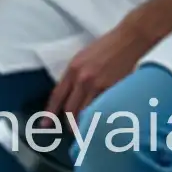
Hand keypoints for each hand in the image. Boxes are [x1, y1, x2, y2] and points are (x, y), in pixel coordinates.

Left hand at [44, 10, 162, 122]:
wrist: (126, 40)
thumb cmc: (106, 47)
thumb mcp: (83, 57)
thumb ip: (76, 75)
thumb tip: (71, 94)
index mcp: (73, 68)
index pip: (57, 95)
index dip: (50, 112)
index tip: (45, 124)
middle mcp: (81, 78)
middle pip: (70, 109)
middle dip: (69, 123)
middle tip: (71, 131)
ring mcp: (96, 85)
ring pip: (84, 113)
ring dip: (83, 125)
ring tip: (85, 131)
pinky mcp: (111, 90)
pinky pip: (101, 110)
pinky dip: (98, 118)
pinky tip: (99, 122)